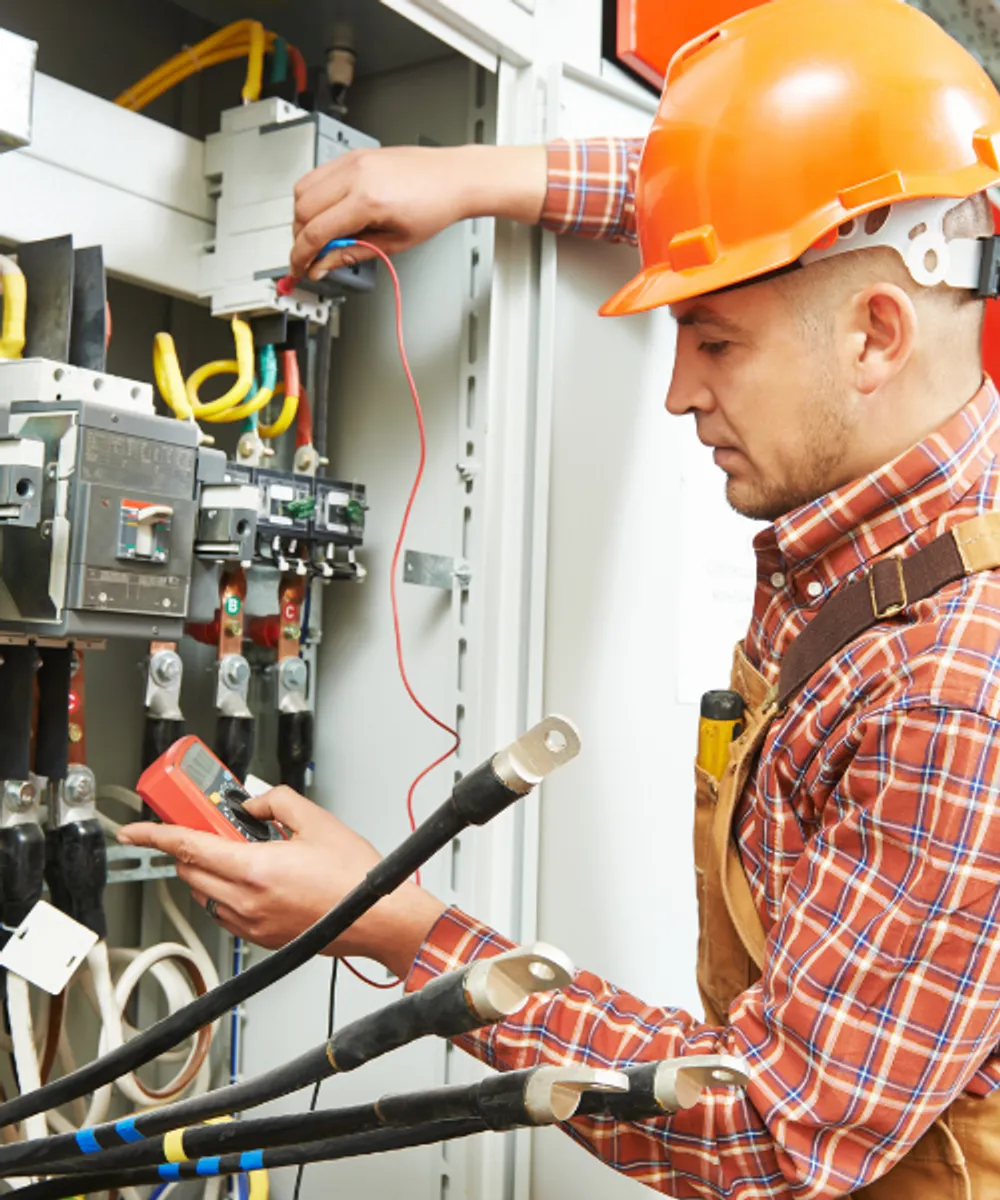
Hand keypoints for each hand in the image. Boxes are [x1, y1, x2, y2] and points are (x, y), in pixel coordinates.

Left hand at [117, 789, 445, 979]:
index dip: (155, 836)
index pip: (188, 848)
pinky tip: (257, 877)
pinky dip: (227, 892)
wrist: (377, 918)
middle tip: (211, 827)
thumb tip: (251, 805)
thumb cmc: (354, 878)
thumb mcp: (316, 820)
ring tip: (244, 852)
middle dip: (191, 847)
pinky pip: (226, 911)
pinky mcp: (262, 938)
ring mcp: (252, 924)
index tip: (135, 831)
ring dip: (210, 870)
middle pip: (190, 871)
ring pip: (205, 893)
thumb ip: (275, 802)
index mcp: (254, 870)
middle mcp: (245, 901)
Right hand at [290, 143, 546, 276]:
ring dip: (303, 216)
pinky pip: (317, 175)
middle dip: (300, 237)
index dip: (301, 256)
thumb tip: (323, 265)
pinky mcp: (353, 155)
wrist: (454, 177)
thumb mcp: (394, 243)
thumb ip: (352, 253)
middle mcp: (355, 174)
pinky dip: (313, 196)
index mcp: (367, 200)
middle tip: (310, 256)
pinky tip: (328, 212)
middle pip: (302, 209)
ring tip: (320, 235)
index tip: (299, 268)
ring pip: (302, 189)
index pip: (316, 232)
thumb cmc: (434, 207)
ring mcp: (352, 160)